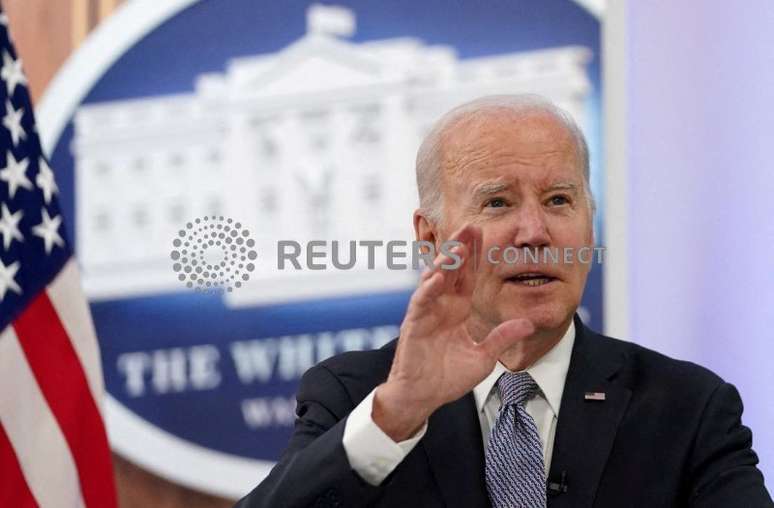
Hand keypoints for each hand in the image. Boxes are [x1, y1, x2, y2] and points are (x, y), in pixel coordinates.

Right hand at [373, 224, 533, 440]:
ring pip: (436, 280)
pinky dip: (429, 288)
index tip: (485, 233)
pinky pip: (421, 301)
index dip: (477, 257)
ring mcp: (428, 312)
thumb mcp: (484, 357)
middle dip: (461, 248)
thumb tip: (528, 323)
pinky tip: (438, 276)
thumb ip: (502, 338)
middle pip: (453, 270)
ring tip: (458, 246)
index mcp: (460, 310)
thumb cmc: (448, 378)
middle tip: (471, 225)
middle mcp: (443, 305)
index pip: (469, 277)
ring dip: (446, 263)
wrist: (423, 397)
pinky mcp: (415, 323)